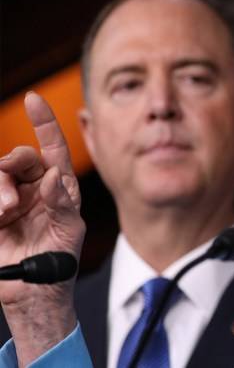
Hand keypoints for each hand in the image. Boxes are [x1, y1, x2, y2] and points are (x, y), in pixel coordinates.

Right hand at [0, 92, 84, 364]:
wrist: (35, 291)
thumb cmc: (60, 258)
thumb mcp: (69, 230)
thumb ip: (62, 202)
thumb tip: (54, 176)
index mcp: (59, 185)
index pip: (53, 147)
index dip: (44, 122)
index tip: (34, 99)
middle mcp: (33, 186)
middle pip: (17, 158)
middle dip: (11, 168)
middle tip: (10, 201)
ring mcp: (9, 198)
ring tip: (4, 213)